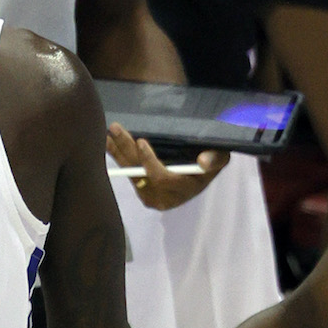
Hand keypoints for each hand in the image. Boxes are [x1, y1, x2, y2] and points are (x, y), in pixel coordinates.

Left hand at [107, 122, 228, 210]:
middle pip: (141, 175)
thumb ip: (215, 159)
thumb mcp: (219, 157)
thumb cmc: (210, 161)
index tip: (142, 142)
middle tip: (116, 129)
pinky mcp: (143, 192)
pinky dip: (118, 158)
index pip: (163, 179)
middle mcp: (167, 198)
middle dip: (127, 150)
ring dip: (118, 152)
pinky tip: (109, 143)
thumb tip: (203, 161)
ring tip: (107, 133)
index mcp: (186, 189)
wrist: (200, 172)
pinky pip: (128, 174)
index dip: (150, 162)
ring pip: (131, 173)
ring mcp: (153, 197)